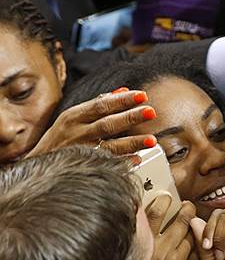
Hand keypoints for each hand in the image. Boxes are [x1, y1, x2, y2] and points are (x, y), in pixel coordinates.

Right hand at [28, 88, 156, 157]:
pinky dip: (122, 163)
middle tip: (151, 111)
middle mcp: (76, 133)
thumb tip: (124, 91)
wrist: (37, 164)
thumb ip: (98, 104)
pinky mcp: (83, 167)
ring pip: (109, 146)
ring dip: (131, 143)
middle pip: (107, 124)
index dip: (122, 100)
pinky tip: (137, 159)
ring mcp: (80, 152)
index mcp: (74, 117)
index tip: (142, 95)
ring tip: (151, 140)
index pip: (101, 105)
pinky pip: (106, 165)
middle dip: (130, 117)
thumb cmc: (61, 137)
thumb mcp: (73, 117)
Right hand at [145, 195, 197, 259]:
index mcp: (144, 246)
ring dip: (194, 226)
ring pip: (193, 234)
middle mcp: (161, 252)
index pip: (154, 215)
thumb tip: (147, 214)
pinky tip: (196, 239)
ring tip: (193, 221)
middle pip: (181, 221)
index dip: (163, 202)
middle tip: (188, 206)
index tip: (167, 197)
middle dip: (187, 210)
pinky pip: (197, 249)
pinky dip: (198, 242)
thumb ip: (143, 237)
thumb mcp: (135, 256)